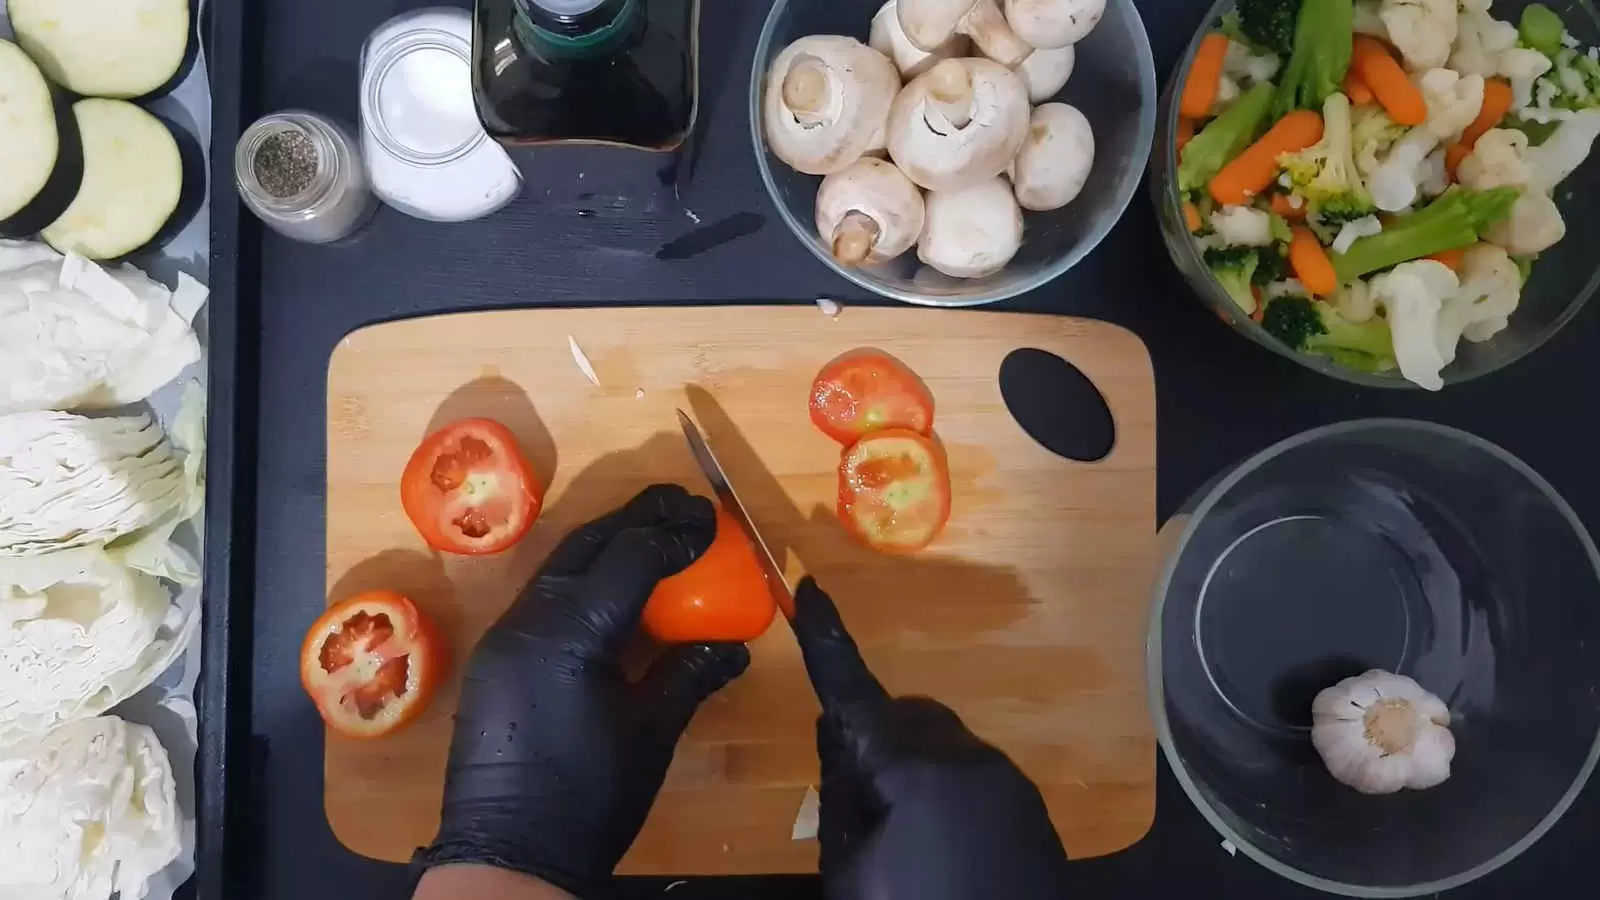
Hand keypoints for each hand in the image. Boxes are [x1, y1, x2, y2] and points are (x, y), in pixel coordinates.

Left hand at [415, 485, 751, 895]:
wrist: (508, 854)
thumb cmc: (589, 796)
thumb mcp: (651, 733)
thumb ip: (690, 674)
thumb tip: (733, 645)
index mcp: (571, 634)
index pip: (629, 558)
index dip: (675, 534)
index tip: (711, 520)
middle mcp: (529, 621)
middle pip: (587, 545)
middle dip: (637, 518)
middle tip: (683, 504)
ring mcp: (505, 638)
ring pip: (558, 566)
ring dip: (606, 544)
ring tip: (652, 534)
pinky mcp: (497, 659)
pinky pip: (543, 598)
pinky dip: (582, 579)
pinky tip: (612, 590)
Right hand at [791, 577, 1072, 898]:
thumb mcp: (849, 872)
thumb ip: (841, 791)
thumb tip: (836, 729)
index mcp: (915, 773)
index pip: (856, 695)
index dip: (828, 645)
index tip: (811, 593)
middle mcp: (970, 762)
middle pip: (907, 718)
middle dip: (876, 741)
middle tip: (856, 808)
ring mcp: (1011, 788)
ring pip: (944, 748)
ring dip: (914, 772)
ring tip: (901, 847)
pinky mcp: (1034, 815)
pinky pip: (977, 779)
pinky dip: (948, 796)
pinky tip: (942, 856)